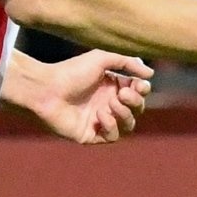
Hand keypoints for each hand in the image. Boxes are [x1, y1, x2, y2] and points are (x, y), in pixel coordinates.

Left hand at [23, 51, 152, 142]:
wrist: (46, 89)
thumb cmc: (71, 71)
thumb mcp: (102, 59)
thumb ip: (127, 63)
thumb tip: (150, 74)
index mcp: (112, 86)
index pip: (138, 92)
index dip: (143, 90)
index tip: (138, 85)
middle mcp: (108, 103)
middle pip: (136, 108)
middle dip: (135, 101)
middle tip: (123, 94)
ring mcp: (100, 120)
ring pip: (128, 125)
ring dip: (125, 114)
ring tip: (111, 103)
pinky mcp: (91, 135)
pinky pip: (112, 137)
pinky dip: (112, 126)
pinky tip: (101, 115)